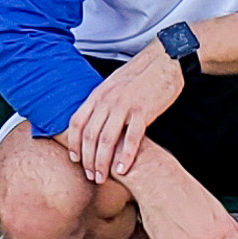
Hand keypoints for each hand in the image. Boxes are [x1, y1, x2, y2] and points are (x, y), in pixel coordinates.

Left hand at [67, 41, 183, 184]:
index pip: (77, 122)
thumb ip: (102, 102)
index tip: (75, 160)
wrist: (163, 60)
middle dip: (87, 160)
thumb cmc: (139, 75)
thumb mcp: (113, 85)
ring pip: (106, 140)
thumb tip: (93, 119)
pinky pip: (131, 138)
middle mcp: (107, 101)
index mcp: (98, 94)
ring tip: (103, 178)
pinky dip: (125, 156)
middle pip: (90, 135)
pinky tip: (123, 170)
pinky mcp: (143, 111)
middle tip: (91, 177)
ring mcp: (124, 106)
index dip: (73, 143)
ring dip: (102, 162)